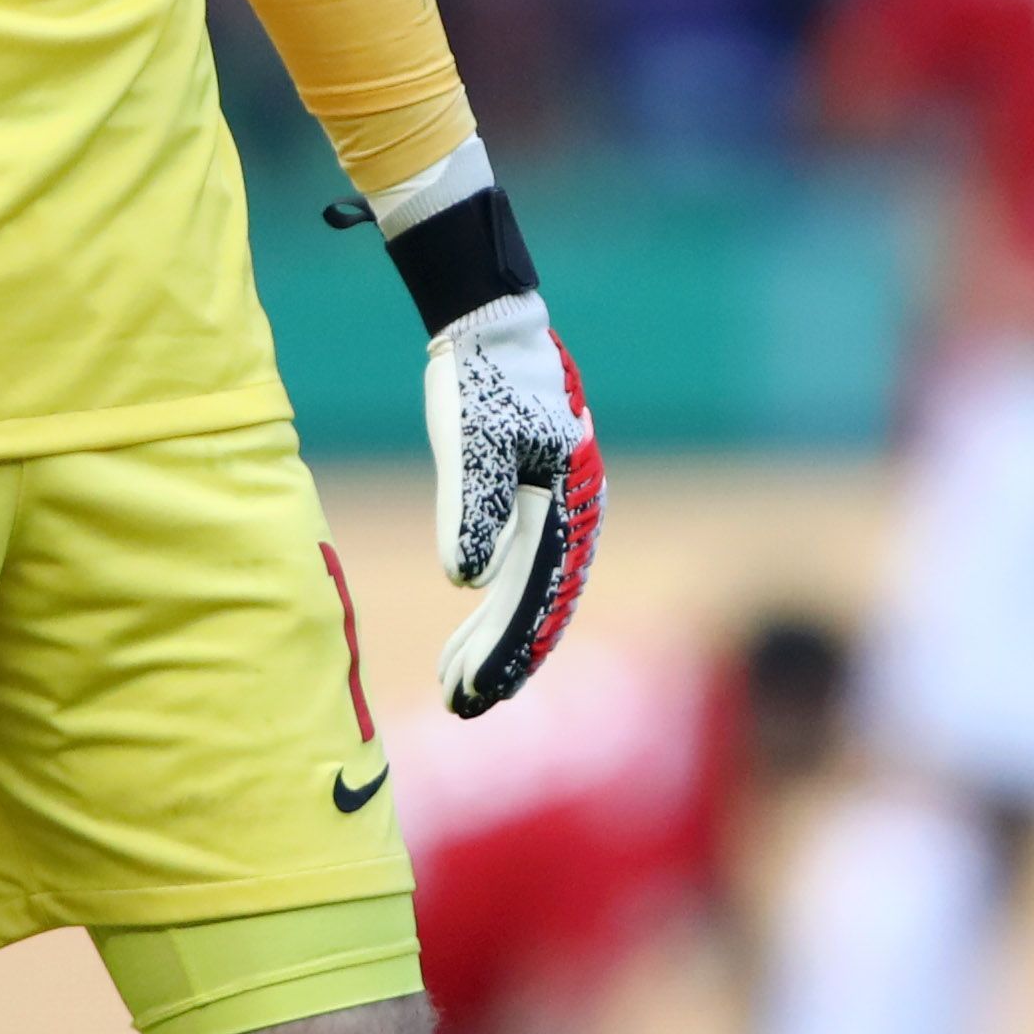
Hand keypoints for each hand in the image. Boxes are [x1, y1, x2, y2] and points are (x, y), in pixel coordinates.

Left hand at [425, 289, 603, 716]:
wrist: (492, 328)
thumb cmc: (481, 382)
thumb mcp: (470, 441)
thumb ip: (471, 510)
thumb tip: (469, 582)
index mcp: (568, 502)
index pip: (539, 594)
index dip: (506, 649)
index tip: (472, 691)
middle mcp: (576, 513)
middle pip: (544, 604)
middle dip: (503, 659)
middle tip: (460, 705)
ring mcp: (563, 509)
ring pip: (537, 592)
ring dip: (499, 641)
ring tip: (457, 685)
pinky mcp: (541, 502)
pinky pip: (530, 569)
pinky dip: (503, 607)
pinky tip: (474, 631)